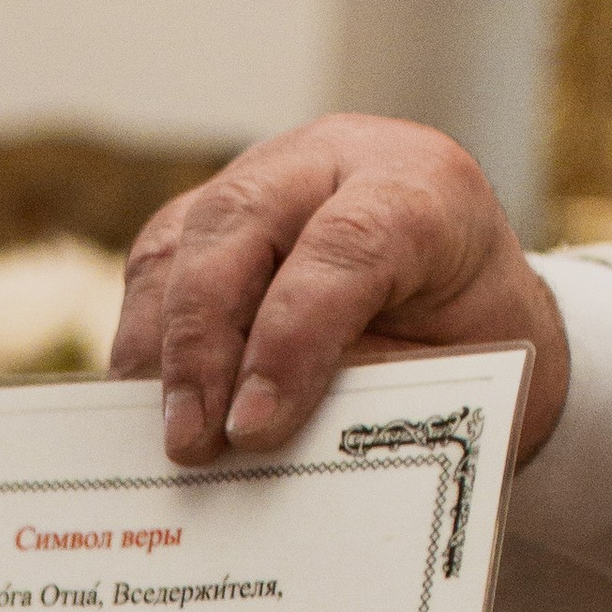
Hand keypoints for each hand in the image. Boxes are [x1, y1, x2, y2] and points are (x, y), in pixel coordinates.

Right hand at [111, 115, 569, 469]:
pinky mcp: (211, 217)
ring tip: (164, 439)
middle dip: (202, 344)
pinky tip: (147, 410)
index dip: (292, 338)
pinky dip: (144, 343)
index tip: (254, 429)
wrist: (467, 308)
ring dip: (157, 351)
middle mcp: (336, 159)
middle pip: (238, 224)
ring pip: (179, 244)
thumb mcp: (448, 379)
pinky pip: (155, 268)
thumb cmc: (464, 348)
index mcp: (423, 188)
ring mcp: (264, 178)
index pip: (345, 243)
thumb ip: (360, 397)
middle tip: (191, 442)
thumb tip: (258, 452)